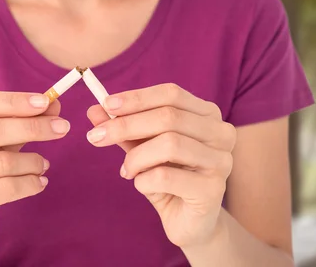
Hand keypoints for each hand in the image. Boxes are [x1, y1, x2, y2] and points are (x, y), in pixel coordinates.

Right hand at [0, 91, 69, 249]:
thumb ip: (21, 122)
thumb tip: (54, 104)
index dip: (13, 101)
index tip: (47, 102)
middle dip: (31, 126)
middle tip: (62, 127)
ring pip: (0, 162)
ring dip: (32, 161)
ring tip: (44, 165)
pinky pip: (3, 189)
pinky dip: (29, 184)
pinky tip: (39, 183)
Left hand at [86, 83, 235, 248]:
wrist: (188, 222)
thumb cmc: (167, 178)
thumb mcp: (142, 148)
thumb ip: (124, 128)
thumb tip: (94, 110)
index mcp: (206, 114)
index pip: (171, 94)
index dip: (137, 98)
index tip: (106, 105)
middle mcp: (220, 133)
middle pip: (169, 117)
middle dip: (125, 125)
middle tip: (95, 137)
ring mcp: (221, 161)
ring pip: (170, 144)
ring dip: (136, 157)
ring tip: (126, 170)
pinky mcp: (213, 189)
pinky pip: (166, 176)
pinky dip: (144, 180)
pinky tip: (142, 185)